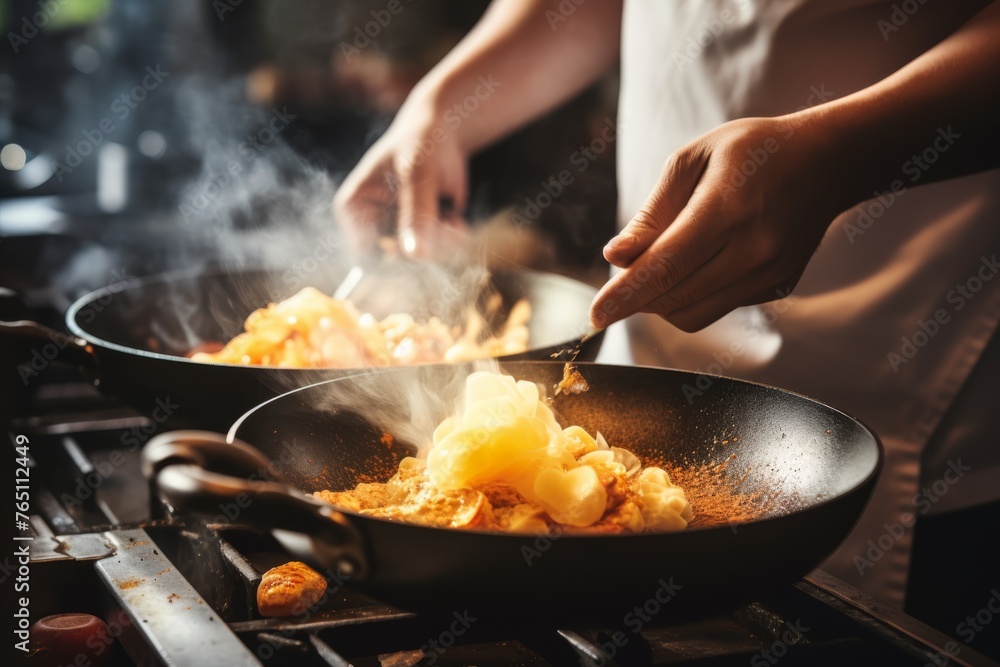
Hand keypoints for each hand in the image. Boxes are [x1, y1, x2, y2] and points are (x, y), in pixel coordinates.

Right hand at [333, 101, 470, 258]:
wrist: (442, 133)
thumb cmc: (419, 143)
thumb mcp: (416, 173)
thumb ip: (416, 213)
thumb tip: (416, 254)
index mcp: (353, 210)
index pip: (363, 254)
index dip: (392, 259)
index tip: (422, 249)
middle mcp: (371, 226)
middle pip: (395, 261)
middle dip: (427, 247)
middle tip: (451, 228)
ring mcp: (397, 232)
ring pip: (420, 259)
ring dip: (443, 243)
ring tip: (453, 219)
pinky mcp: (420, 234)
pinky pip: (436, 254)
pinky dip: (451, 241)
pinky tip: (456, 221)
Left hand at [590, 114, 844, 331]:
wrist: (826, 163)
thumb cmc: (751, 152)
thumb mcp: (692, 160)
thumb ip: (652, 213)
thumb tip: (616, 257)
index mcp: (727, 209)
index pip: (663, 267)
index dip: (623, 294)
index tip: (595, 314)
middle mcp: (752, 250)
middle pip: (671, 297)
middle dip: (635, 293)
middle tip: (627, 266)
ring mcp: (768, 275)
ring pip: (690, 314)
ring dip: (660, 300)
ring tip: (660, 263)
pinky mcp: (776, 289)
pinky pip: (714, 309)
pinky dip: (690, 297)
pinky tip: (699, 262)